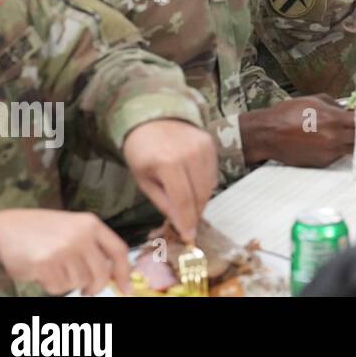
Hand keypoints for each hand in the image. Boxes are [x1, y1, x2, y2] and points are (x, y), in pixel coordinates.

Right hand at [0, 209, 131, 295]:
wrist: (2, 230)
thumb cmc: (37, 231)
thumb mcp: (70, 228)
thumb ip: (90, 245)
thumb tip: (111, 273)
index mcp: (90, 223)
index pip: (118, 250)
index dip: (124, 272)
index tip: (127, 289)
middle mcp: (81, 235)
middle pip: (102, 273)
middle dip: (95, 287)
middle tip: (87, 291)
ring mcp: (64, 249)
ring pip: (79, 282)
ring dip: (68, 283)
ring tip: (55, 269)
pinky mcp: (46, 264)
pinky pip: (59, 287)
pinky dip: (52, 285)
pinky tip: (42, 271)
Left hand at [123, 119, 217, 243]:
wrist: (152, 119)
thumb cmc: (142, 152)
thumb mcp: (144, 180)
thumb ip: (163, 202)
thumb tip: (180, 224)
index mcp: (167, 163)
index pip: (183, 200)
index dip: (187, 221)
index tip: (189, 237)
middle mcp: (189, 154)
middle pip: (200, 194)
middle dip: (194, 213)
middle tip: (188, 224)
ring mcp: (203, 147)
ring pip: (210, 185)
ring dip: (201, 200)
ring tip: (189, 206)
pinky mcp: (211, 143)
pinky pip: (213, 173)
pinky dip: (205, 185)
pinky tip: (193, 187)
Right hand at [239, 95, 354, 167]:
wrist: (268, 134)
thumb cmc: (289, 113)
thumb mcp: (316, 100)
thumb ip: (337, 106)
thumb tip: (351, 110)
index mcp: (335, 119)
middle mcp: (335, 138)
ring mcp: (329, 153)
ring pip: (352, 149)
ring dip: (354, 143)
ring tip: (350, 135)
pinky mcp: (322, 163)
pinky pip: (338, 156)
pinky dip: (339, 149)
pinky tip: (331, 142)